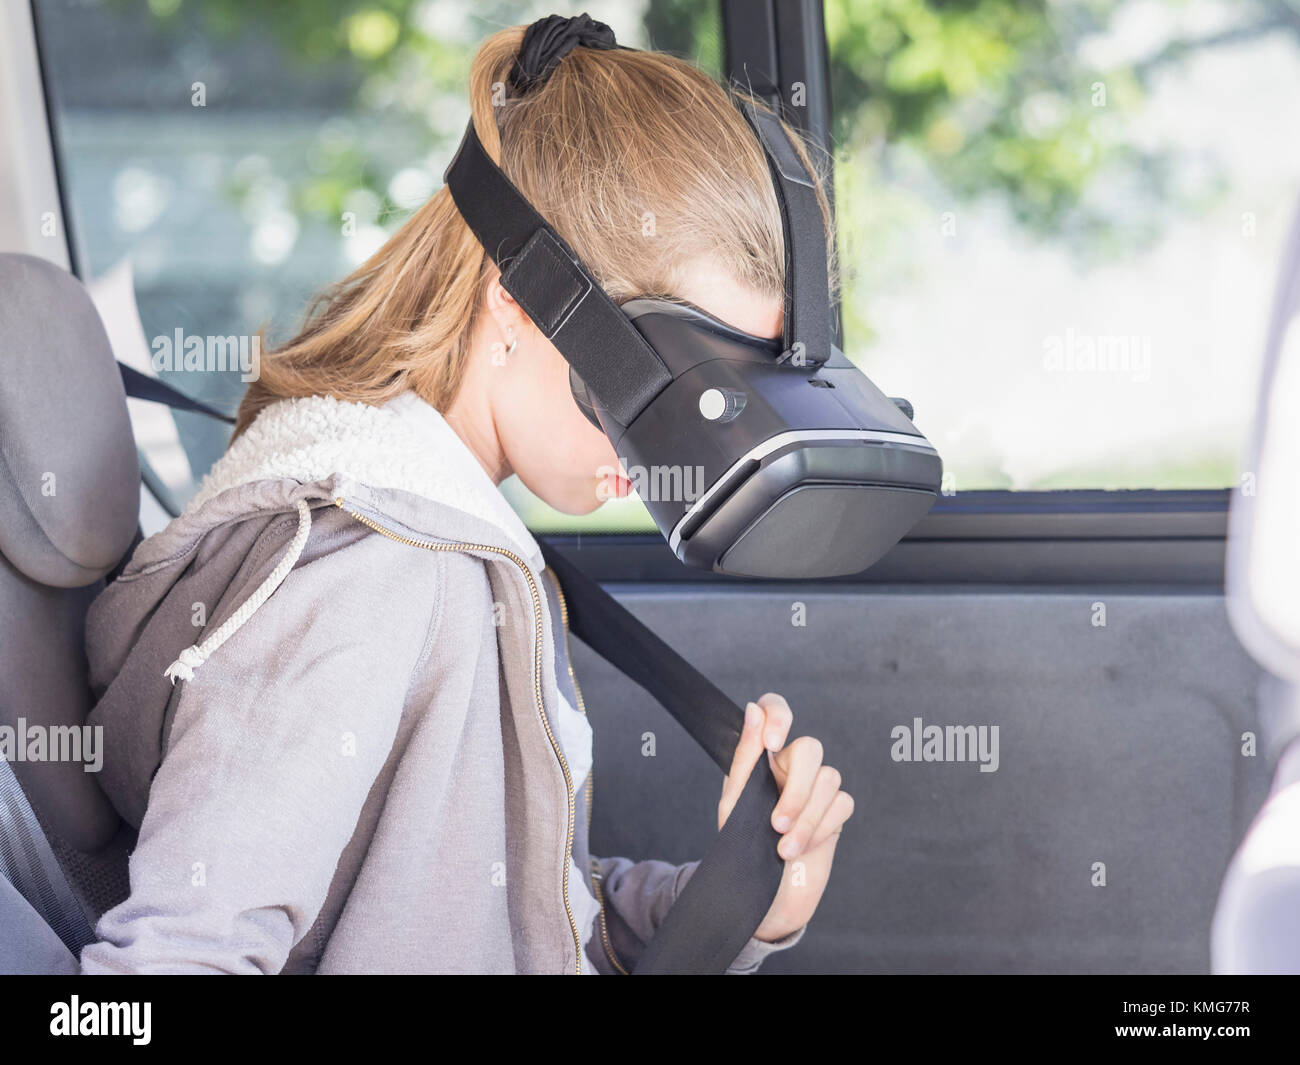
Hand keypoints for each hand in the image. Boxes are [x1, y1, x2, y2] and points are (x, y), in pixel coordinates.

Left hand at [718, 692, 853, 942]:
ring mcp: (817, 789)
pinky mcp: (836, 812)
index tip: (771, 745)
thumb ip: (744, 757)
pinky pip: (841, 804)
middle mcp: (791, 767)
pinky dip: (820, 828)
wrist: (763, 898)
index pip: (775, 710)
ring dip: (806, 818)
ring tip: (784, 848)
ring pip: (829, 779)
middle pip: (811, 748)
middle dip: (796, 789)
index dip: (779, 716)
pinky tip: (802, 848)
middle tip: (776, 824)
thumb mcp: (734, 803)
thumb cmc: (742, 849)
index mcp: (763, 757)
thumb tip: (753, 711)